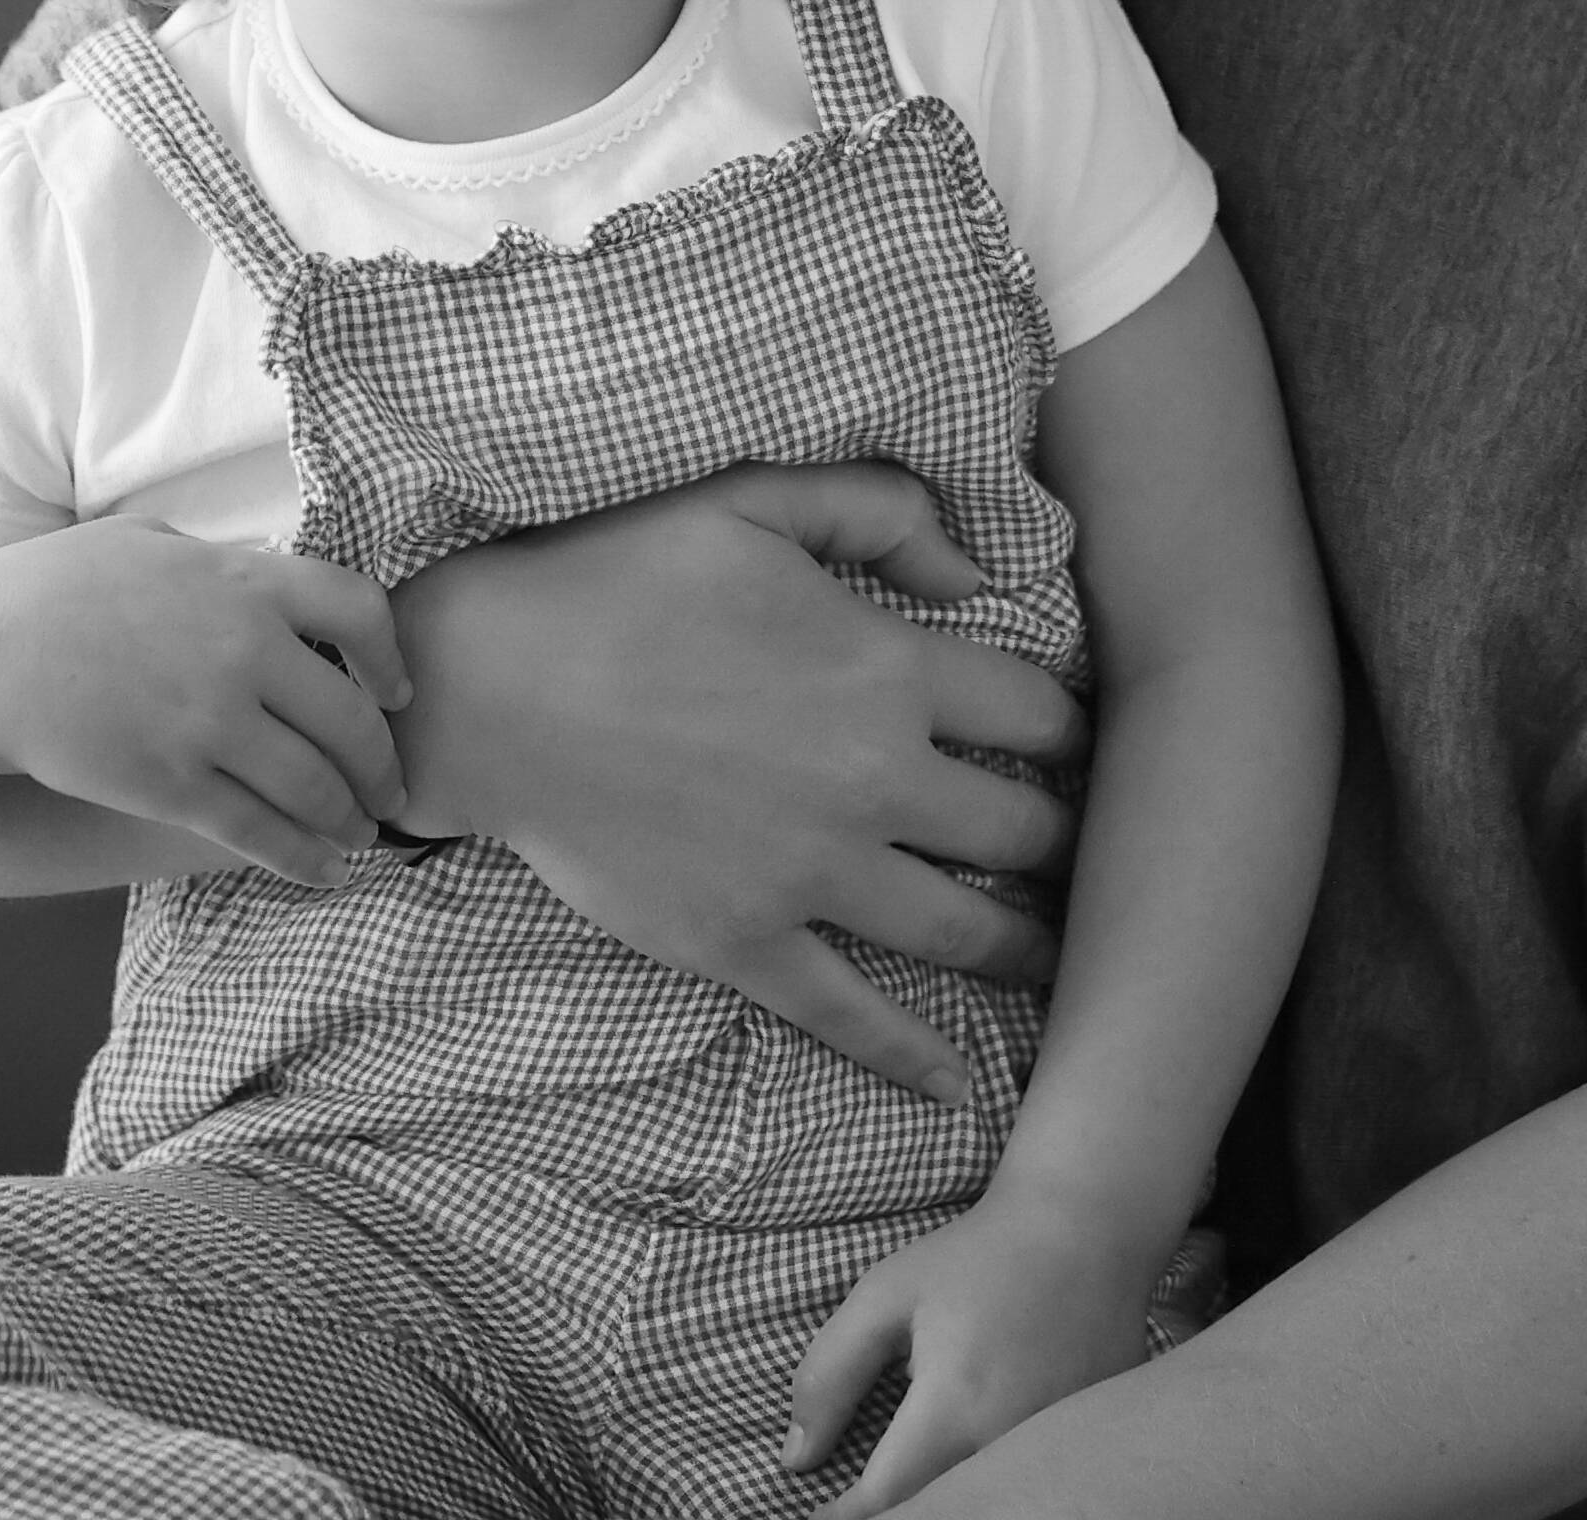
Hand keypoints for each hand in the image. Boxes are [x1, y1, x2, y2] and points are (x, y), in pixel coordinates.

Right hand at [0, 520, 409, 887]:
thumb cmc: (47, 591)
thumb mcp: (142, 543)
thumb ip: (215, 560)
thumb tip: (262, 570)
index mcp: (243, 583)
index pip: (360, 610)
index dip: (392, 657)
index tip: (398, 693)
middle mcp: (242, 651)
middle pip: (350, 717)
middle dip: (383, 764)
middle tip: (394, 790)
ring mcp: (209, 722)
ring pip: (313, 783)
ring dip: (351, 818)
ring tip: (364, 836)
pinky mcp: (170, 785)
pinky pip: (257, 829)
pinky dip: (303, 856)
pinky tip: (325, 870)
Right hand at [386, 465, 1087, 1103]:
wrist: (492, 688)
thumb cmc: (619, 575)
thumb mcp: (755, 498)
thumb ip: (881, 513)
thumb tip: (978, 572)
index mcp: (889, 670)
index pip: (1037, 716)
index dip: (1077, 734)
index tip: (1090, 752)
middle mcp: (872, 780)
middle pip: (1021, 831)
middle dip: (1070, 845)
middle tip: (1094, 860)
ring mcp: (810, 874)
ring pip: (961, 930)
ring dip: (1029, 949)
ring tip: (1068, 961)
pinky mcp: (743, 943)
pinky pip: (848, 1014)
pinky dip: (911, 1058)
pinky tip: (960, 1088)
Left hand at [783, 1176, 1182, 1515]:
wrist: (1088, 1224)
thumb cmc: (977, 1256)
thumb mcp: (884, 1298)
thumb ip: (830, 1378)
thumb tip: (796, 1460)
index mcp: (955, 1408)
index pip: (886, 1502)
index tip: (818, 1518)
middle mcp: (1012, 1441)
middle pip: (942, 1509)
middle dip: (898, 1511)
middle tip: (863, 1503)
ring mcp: (1060, 1444)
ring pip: (991, 1503)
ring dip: (951, 1496)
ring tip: (913, 1480)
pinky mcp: (1090, 1438)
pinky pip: (1036, 1482)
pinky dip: (1003, 1486)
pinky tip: (980, 1464)